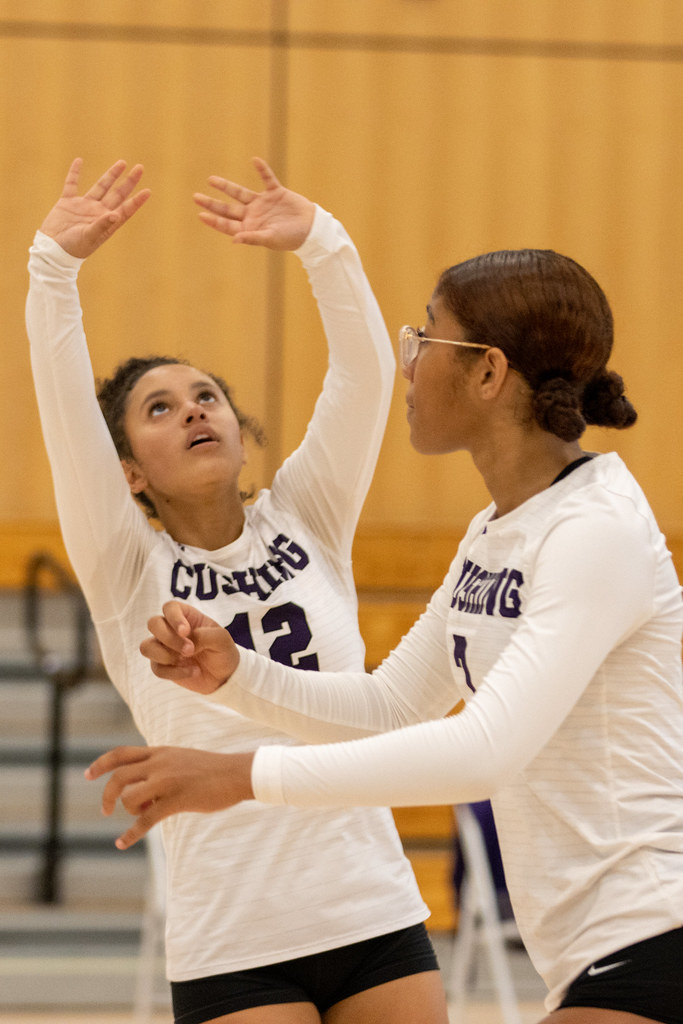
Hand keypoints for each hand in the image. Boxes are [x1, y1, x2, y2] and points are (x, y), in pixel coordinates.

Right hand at [39, 158, 150, 257]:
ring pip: (100, 186)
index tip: (148, 191)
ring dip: (111, 175)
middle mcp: (97, 212)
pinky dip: (75, 173)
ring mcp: (83, 206)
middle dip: (128, 181)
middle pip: (117, 194)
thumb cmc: (73, 248)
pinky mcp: (67, 203)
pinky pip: (72, 184)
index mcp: (106, 222)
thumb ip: (102, 225)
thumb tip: (116, 214)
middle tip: (140, 168)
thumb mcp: (89, 237)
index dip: (137, 201)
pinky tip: (79, 161)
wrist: (52, 250)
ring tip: (122, 163)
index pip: (125, 209)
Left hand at [85, 745, 254, 848]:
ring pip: (130, 798)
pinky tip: (122, 843)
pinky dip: (130, 834)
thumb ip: (160, 766)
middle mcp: (159, 763)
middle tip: (105, 809)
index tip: (88, 775)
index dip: (100, 764)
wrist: (237, 773)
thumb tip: (141, 787)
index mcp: (159, 752)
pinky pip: (145, 819)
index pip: (120, 754)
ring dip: (128, 810)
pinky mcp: (177, 800)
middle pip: (118, 776)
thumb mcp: (181, 759)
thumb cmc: (212, 769)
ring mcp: (167, 781)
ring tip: (140, 815)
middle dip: (107, 795)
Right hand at [139, 600, 238, 693]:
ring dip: (165, 655)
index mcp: (186, 616)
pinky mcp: (162, 666)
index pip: (170, 608)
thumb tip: (186, 644)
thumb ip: (204, 636)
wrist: (225, 675)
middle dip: (169, 638)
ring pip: (146, 647)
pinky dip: (175, 672)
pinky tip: (193, 672)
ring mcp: (164, 647)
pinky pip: (156, 668)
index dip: (174, 618)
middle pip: (153, 624)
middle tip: (189, 650)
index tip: (186, 631)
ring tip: (187, 660)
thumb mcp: (221, 639)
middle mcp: (170, 629)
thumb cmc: (223, 650)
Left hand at [193, 157, 314, 249]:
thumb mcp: (271, 239)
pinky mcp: (276, 193)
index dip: (214, 220)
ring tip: (211, 180)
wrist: (312, 230)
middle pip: (229, 209)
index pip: (228, 224)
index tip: (201, 214)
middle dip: (213, 203)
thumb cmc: (291, 239)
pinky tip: (255, 160)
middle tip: (196, 197)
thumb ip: (252, 237)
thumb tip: (234, 239)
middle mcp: (254, 215)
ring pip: (240, 193)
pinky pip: (267, 178)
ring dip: (227, 187)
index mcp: (251, 228)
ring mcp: (263, 203)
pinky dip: (262, 170)